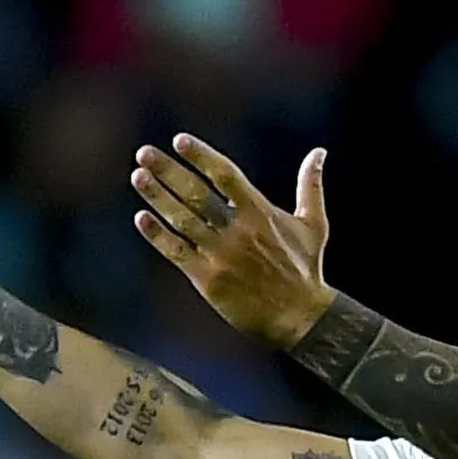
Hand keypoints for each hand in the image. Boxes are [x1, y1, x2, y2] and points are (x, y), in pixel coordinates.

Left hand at [131, 135, 335, 349]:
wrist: (300, 318)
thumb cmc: (307, 269)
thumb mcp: (314, 224)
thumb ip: (311, 186)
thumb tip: (319, 152)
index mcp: (260, 213)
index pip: (225, 175)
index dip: (201, 156)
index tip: (179, 140)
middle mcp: (238, 231)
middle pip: (196, 193)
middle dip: (168, 171)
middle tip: (144, 153)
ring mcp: (221, 255)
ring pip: (182, 220)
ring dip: (157, 197)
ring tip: (138, 176)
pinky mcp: (209, 280)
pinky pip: (177, 252)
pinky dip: (158, 235)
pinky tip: (142, 218)